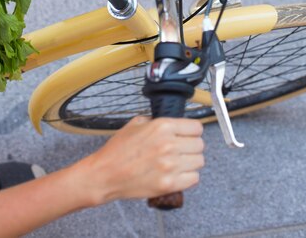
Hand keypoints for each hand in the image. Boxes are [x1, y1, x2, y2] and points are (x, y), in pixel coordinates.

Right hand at [80, 116, 203, 204]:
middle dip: (192, 146)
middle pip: (200, 144)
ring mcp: (170, 166)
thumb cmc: (118, 150)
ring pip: (199, 161)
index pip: (196, 127)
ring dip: (191, 161)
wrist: (105, 174)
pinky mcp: (169, 184)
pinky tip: (177, 173)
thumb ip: (155, 121)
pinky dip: (188, 176)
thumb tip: (170, 124)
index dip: (192, 131)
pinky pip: (194, 178)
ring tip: (179, 162)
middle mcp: (169, 145)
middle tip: (182, 149)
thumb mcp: (135, 123)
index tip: (188, 134)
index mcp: (162, 126)